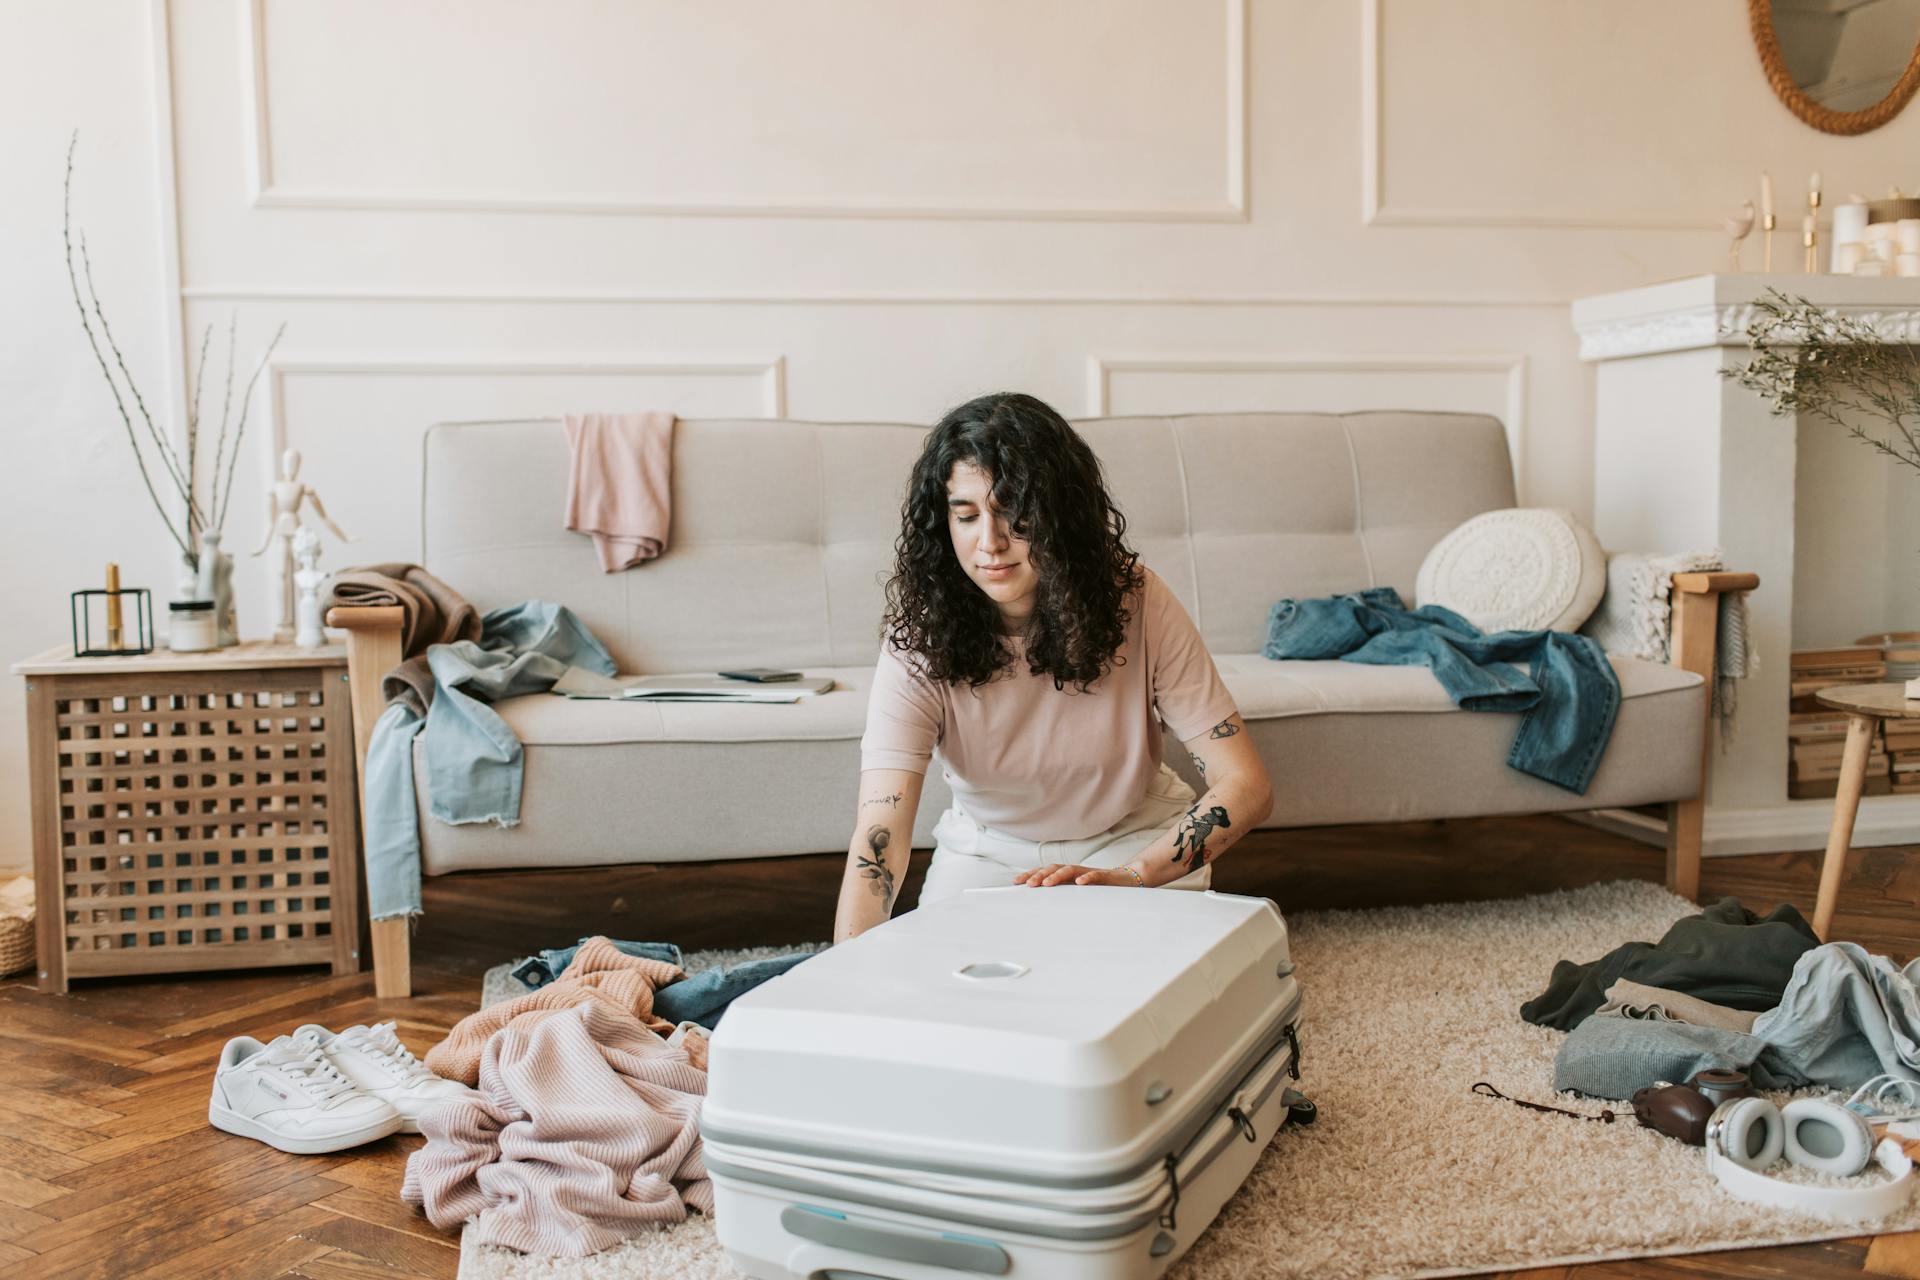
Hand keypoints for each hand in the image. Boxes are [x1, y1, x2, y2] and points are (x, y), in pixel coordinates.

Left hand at [1013, 863, 1140, 887]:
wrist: (1128, 881)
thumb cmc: (1100, 889)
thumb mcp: (1078, 894)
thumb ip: (1063, 896)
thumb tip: (1041, 909)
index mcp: (1068, 876)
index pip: (1046, 871)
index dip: (1031, 875)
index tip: (1016, 882)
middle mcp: (1076, 872)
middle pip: (1055, 868)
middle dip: (1040, 875)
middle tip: (1029, 885)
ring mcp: (1090, 873)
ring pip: (1071, 870)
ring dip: (1058, 875)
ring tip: (1047, 883)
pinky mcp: (1106, 877)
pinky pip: (1096, 875)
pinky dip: (1087, 878)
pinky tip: (1080, 883)